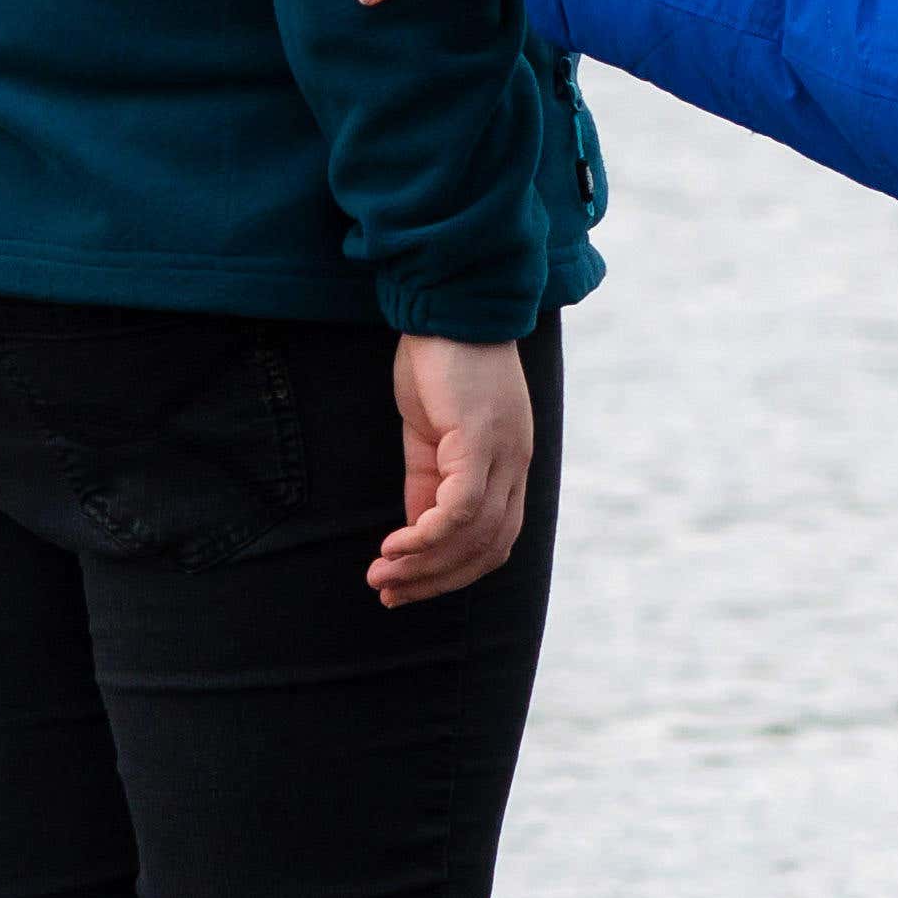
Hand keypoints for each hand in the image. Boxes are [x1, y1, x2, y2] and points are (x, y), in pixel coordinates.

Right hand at [372, 330, 536, 606]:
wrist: (447, 304)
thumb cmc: (440, 363)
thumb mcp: (432, 435)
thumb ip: (429, 483)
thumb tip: (416, 534)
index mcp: (508, 465)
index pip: (494, 542)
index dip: (451, 574)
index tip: (406, 588)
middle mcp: (515, 465)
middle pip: (488, 550)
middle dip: (436, 581)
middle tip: (388, 593)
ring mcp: (503, 453)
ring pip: (474, 536)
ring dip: (425, 565)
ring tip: (382, 575)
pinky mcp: (480, 438)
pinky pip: (460, 508)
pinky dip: (428, 535)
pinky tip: (394, 544)